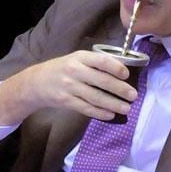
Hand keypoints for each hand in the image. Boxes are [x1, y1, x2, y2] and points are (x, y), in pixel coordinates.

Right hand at [0, 51, 136, 125]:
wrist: (37, 82)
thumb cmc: (63, 68)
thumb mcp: (76, 59)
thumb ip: (95, 63)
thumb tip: (121, 71)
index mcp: (79, 57)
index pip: (101, 60)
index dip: (115, 67)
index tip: (127, 74)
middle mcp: (74, 71)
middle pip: (101, 81)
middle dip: (120, 89)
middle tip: (133, 95)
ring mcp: (69, 87)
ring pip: (95, 97)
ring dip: (113, 103)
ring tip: (126, 108)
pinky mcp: (66, 101)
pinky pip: (86, 108)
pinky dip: (100, 112)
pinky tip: (110, 114)